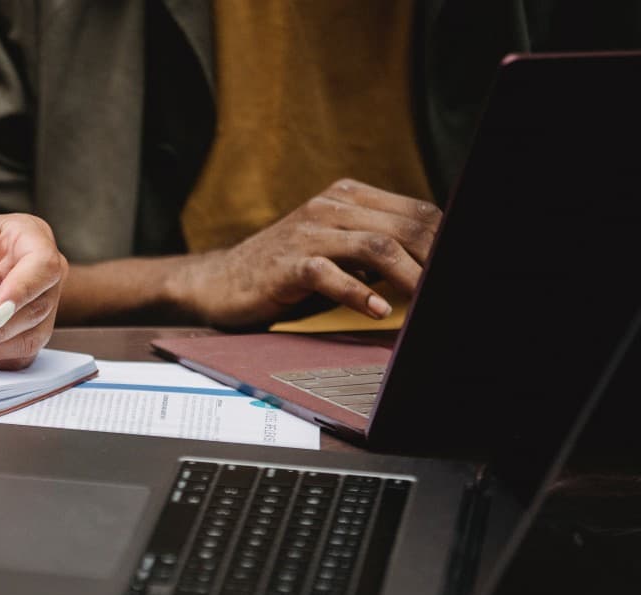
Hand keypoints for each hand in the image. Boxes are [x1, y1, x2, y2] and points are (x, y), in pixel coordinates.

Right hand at [171, 179, 441, 326]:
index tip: (461, 266)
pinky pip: (331, 274)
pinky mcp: (287, 264)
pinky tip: (377, 311)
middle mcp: (329, 207)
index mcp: (346, 197)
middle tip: (450, 287)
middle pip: (403, 227)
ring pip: (376, 246)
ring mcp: (307, 233)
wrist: (220, 281)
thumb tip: (429, 264)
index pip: (415, 211)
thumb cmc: (284, 269)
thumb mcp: (334, 247)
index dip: (445, 238)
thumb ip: (374, 246)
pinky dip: (360, 294)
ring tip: (425, 301)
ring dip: (409, 276)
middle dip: (435, 258)